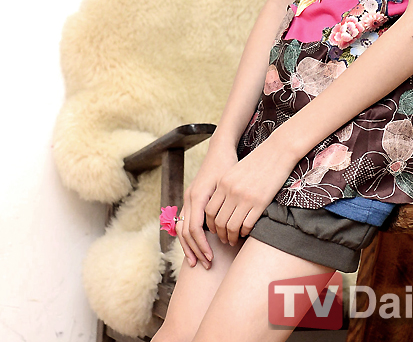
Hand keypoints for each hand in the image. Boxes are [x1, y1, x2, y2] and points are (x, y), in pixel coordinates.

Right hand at [177, 139, 238, 268]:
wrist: (220, 150)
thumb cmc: (228, 166)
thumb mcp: (229, 185)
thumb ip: (225, 206)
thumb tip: (227, 229)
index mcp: (198, 196)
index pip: (194, 229)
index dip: (201, 246)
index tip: (211, 258)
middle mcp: (189, 197)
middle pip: (185, 232)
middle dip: (195, 250)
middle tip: (206, 265)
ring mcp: (188, 197)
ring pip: (181, 228)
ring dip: (189, 246)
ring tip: (197, 261)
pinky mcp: (191, 198)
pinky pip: (184, 221)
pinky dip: (187, 237)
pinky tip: (195, 247)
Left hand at [204, 138, 292, 245]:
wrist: (277, 152)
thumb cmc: (257, 161)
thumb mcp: (235, 171)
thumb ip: (225, 187)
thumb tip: (220, 208)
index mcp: (223, 182)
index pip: (209, 210)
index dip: (210, 224)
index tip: (215, 230)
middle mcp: (231, 191)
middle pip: (219, 221)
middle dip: (220, 234)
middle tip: (224, 239)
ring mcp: (245, 198)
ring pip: (231, 227)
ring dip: (231, 237)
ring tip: (233, 240)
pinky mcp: (260, 203)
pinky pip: (247, 225)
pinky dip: (245, 232)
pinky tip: (246, 232)